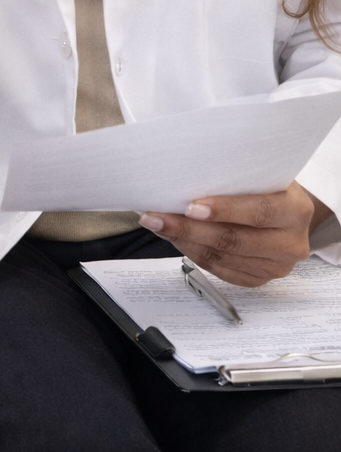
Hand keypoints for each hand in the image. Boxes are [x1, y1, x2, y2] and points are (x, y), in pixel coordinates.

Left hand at [139, 182, 332, 286]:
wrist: (288, 212)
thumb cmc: (269, 186)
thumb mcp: (262, 172)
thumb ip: (236, 175)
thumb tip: (186, 174)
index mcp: (295, 209)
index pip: (258, 212)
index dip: (223, 210)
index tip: (189, 206)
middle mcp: (291, 243)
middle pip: (233, 240)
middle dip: (188, 228)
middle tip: (155, 217)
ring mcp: (276, 266)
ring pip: (222, 257)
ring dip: (184, 241)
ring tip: (157, 225)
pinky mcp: (260, 279)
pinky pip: (220, 270)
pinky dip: (193, 253)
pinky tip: (175, 239)